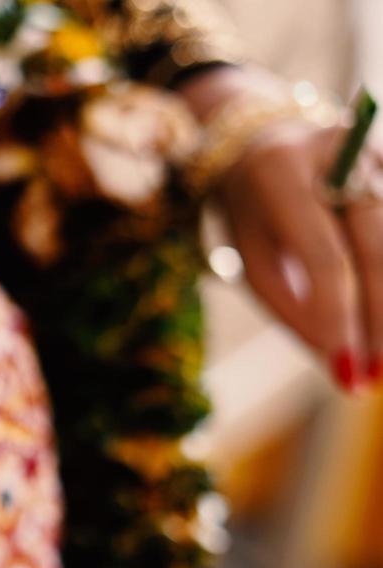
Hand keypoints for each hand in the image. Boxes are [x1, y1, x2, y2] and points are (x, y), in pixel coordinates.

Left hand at [183, 67, 382, 390]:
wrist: (263, 139)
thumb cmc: (251, 209)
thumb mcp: (250, 255)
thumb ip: (290, 305)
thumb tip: (337, 361)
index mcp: (284, 173)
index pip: (326, 257)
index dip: (340, 316)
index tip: (346, 369)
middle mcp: (341, 154)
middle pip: (376, 248)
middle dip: (379, 317)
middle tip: (375, 375)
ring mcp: (378, 154)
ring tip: (382, 358)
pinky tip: (382, 323)